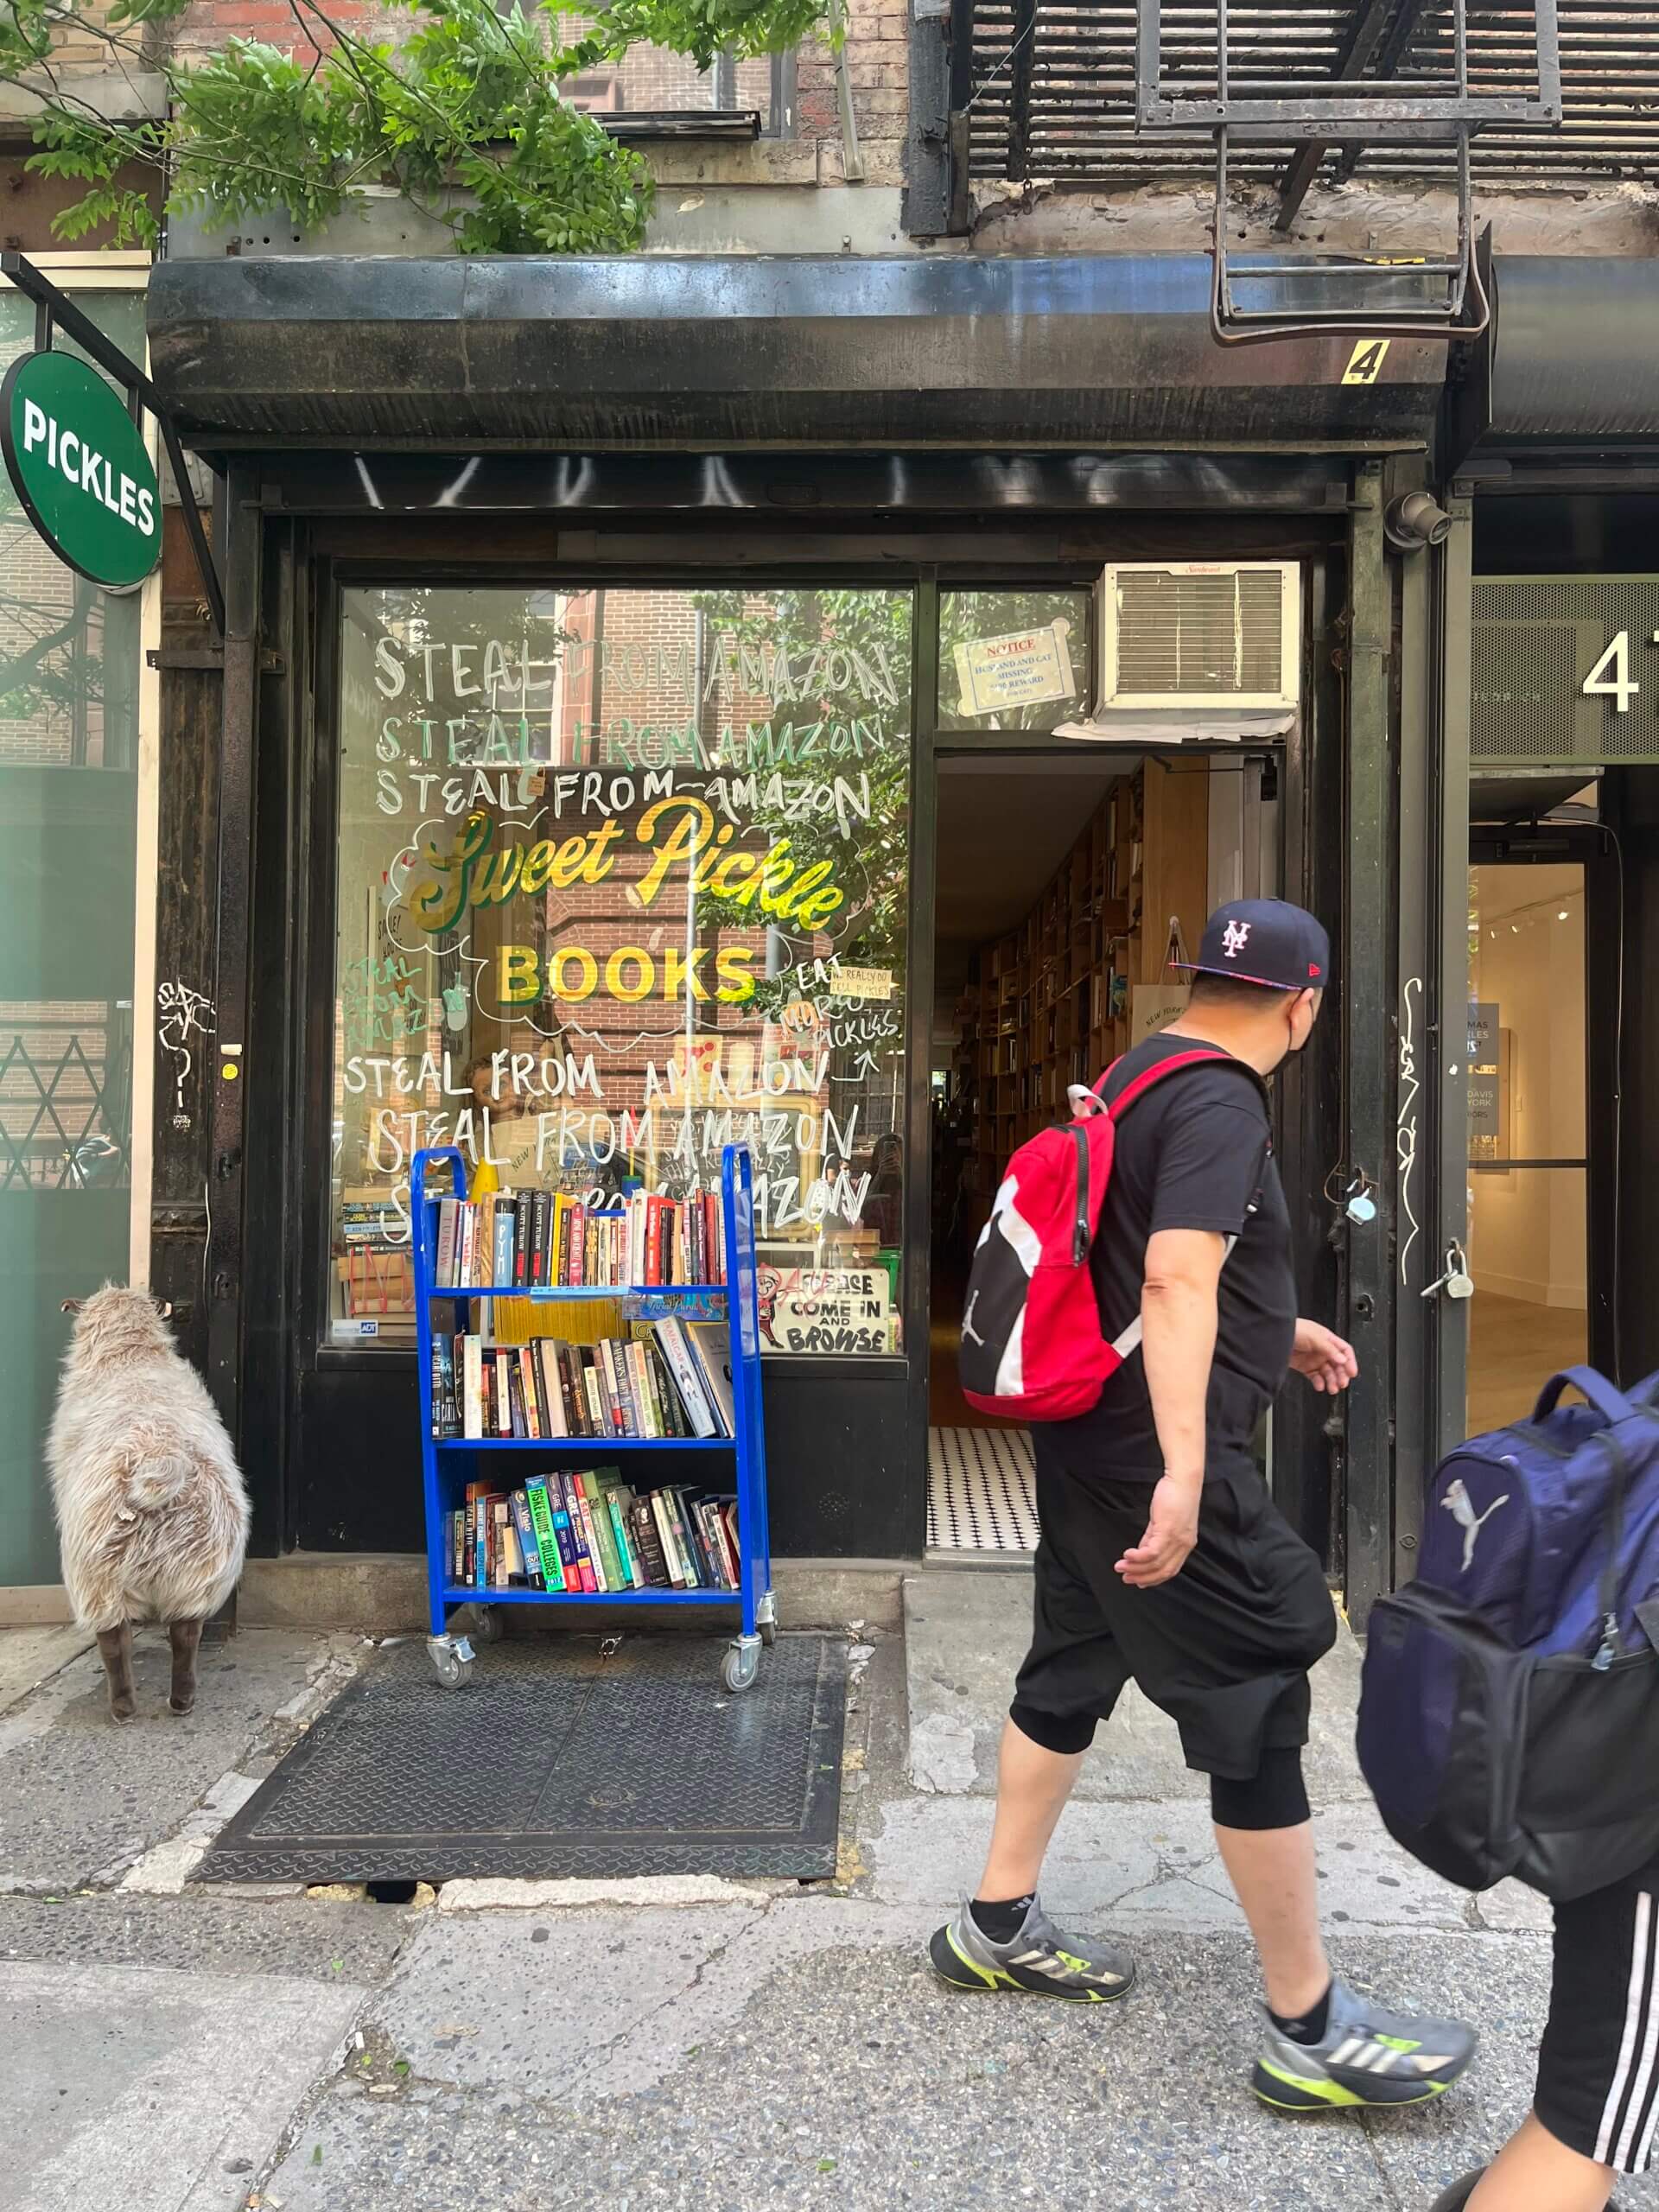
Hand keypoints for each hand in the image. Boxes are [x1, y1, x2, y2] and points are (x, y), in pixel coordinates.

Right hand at [1116, 1472, 1200, 1588]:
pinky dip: (1137, 1557)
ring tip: (1120, 1567)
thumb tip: (1141, 1552)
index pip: (1169, 1570)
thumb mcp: (1163, 1522)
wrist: (1183, 1480)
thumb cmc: (1175, 1496)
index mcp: (1184, 1545)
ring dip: (1135, 1568)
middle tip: (1126, 1578)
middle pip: (1163, 1572)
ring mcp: (1176, 1539)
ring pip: (1155, 1564)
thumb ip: (1152, 1538)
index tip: (1138, 1582)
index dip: (1153, 1579)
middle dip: (1142, 1577)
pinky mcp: (1168, 1530)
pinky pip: (1151, 1552)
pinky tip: (1127, 1555)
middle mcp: (1183, 1545)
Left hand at [1290, 1318, 1358, 1394]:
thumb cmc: (1294, 1329)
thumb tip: (1342, 1359)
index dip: (1350, 1361)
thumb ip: (1329, 1349)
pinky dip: (1319, 1382)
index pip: (1344, 1351)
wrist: (1273, 1335)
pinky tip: (1320, 1386)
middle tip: (1342, 1383)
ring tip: (1332, 1388)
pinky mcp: (1304, 1366)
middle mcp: (1322, 1349)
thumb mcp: (1315, 1336)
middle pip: (1338, 1364)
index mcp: (1328, 1339)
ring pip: (1327, 1372)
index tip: (1352, 1373)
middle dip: (1341, 1374)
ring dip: (1331, 1381)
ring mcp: (1313, 1358)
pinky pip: (1315, 1377)